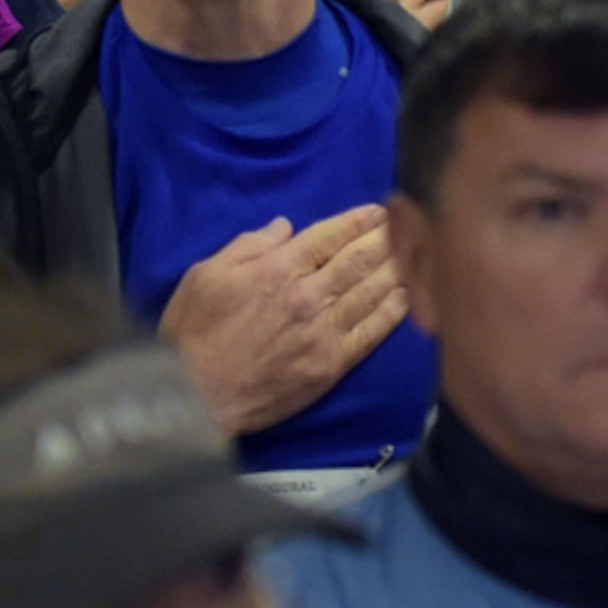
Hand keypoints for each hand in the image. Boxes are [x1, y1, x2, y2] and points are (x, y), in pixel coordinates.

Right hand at [158, 209, 406, 434]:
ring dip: (396, 269)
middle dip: (385, 239)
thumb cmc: (193, 333)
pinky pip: (371, 333)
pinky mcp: (332, 364)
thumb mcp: (205, 275)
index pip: (328, 237)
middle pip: (358, 260)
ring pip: (371, 292)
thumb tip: (285, 227)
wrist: (194, 396)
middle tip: (406, 225)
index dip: (357, 221)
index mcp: (277, 270)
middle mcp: (308, 295)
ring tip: (414, 253)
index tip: (378, 211)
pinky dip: (392, 312)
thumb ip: (248, 246)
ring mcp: (324, 331)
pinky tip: (406, 297)